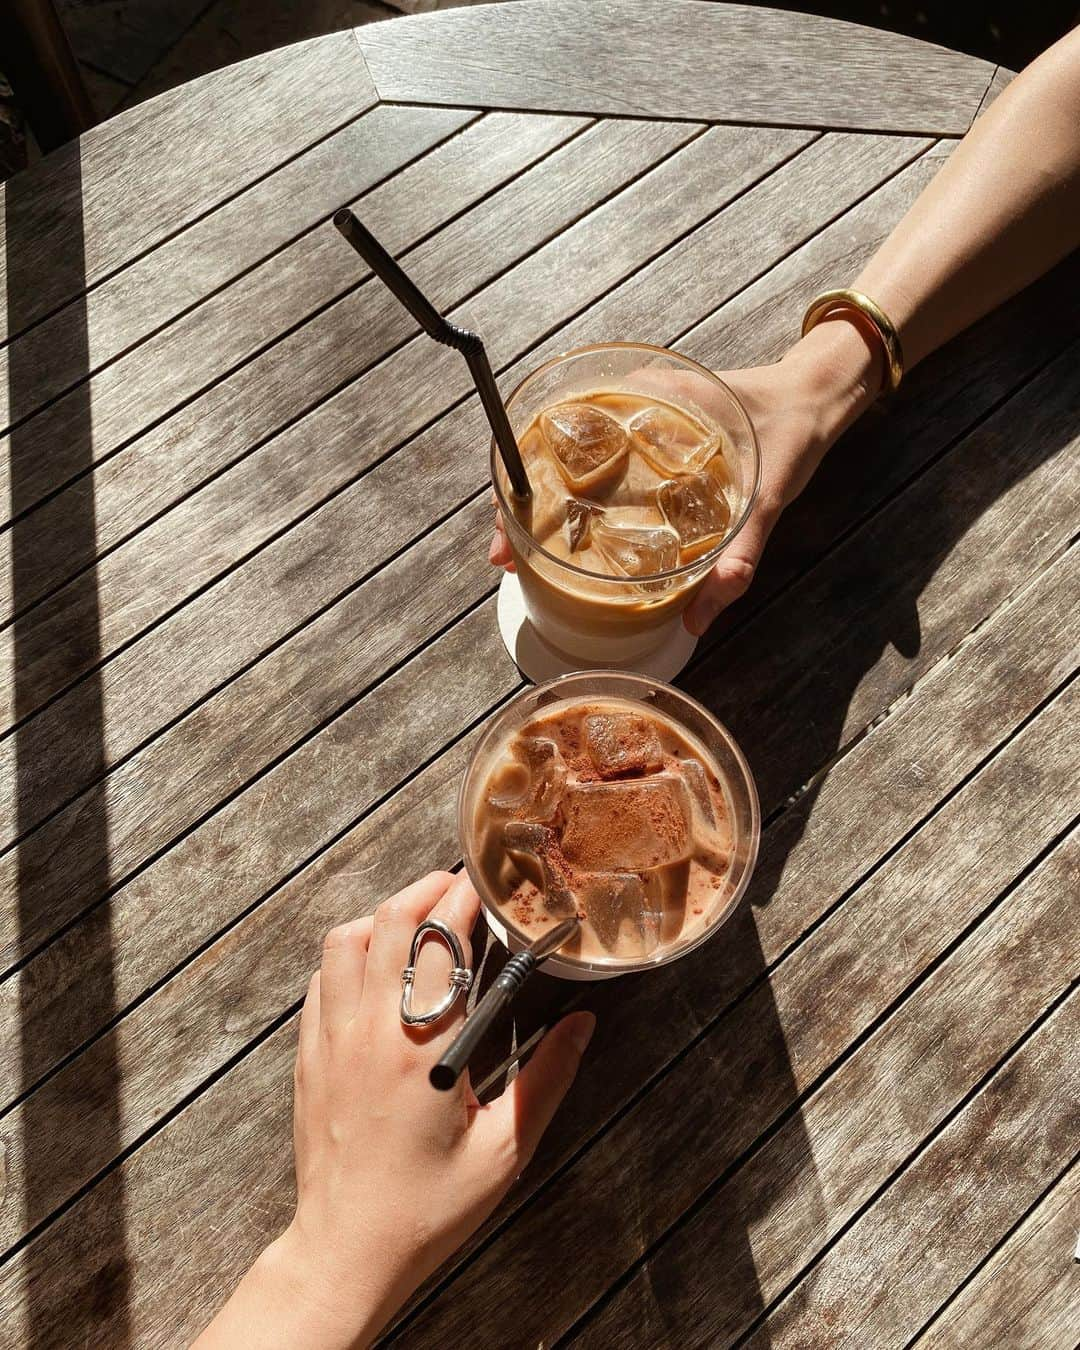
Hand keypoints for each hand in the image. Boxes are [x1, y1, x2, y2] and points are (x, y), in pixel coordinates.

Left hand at [196, 872, 594, 1348]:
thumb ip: (547, 1080)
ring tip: (421, 924)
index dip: (465, 899)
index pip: (440, 939)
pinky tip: (379, 969)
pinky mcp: (308, 1055)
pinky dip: (350, 954)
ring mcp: (331, 1039)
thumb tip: (582, 1024)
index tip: (491, 889)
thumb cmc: (428, 1209)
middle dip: (426, 890)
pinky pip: (320, 978)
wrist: (345, 1252)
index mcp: (423, 1048)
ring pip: (344, 940)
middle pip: (388, 920)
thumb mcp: (505, 1151)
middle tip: (459, 891)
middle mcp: (370, 1030)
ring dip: (384, 917)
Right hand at [488, 319, 881, 634]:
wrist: (818, 397)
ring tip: (525, 553)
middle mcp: (632, 405)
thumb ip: (740, 555)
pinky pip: (597, 468)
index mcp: (647, 399)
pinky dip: (575, 500)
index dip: (522, 486)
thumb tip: (698, 619)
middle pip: (550, 453)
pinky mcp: (648, 441)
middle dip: (523, 505)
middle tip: (508, 556)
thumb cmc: (791, 431)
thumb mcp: (768, 495)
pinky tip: (570, 537)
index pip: (557, 434)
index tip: (508, 531)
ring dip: (543, 504)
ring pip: (568, 462)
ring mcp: (636, 422)